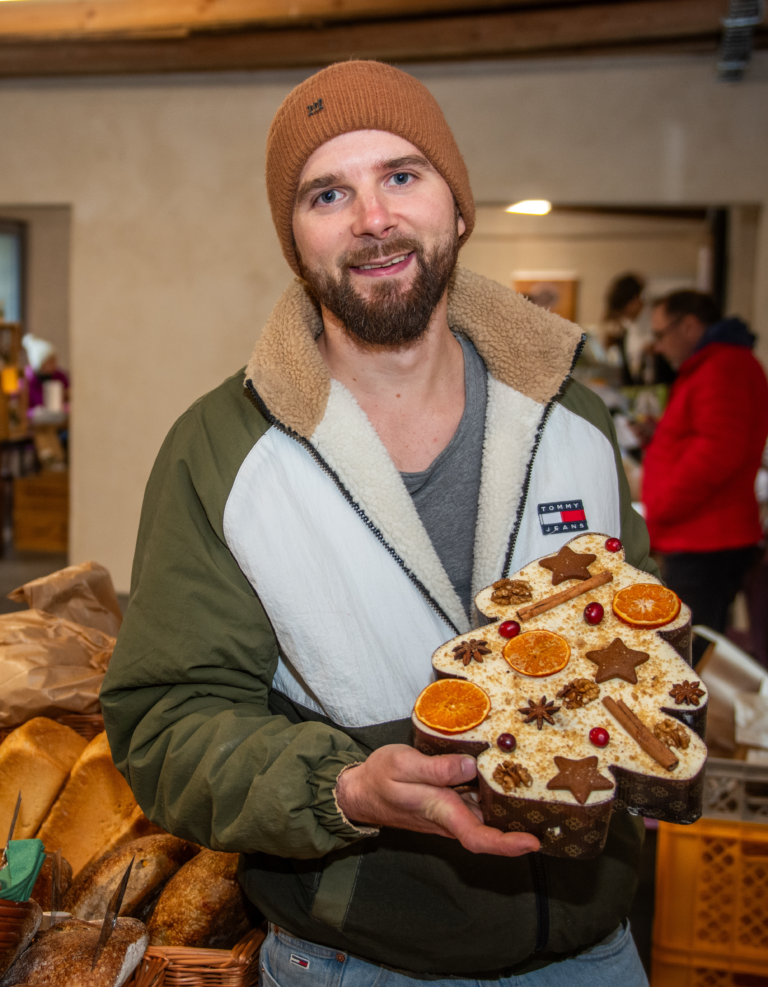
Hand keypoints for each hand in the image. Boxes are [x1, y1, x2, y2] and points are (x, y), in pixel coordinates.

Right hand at [336, 744, 539, 856]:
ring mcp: (453, 810)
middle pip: (492, 828)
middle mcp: (453, 816)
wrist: (362, 790)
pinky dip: (496, 791)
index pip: (478, 838)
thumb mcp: (403, 766)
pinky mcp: (452, 800)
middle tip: (555, 803)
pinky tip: (509, 771)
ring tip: (542, 784)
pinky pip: (479, 800)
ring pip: (488, 813)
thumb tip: (471, 766)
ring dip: (513, 805)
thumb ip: (436, 769)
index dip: (507, 844)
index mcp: (442, 812)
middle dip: (523, 823)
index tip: (533, 843)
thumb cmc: (379, 779)